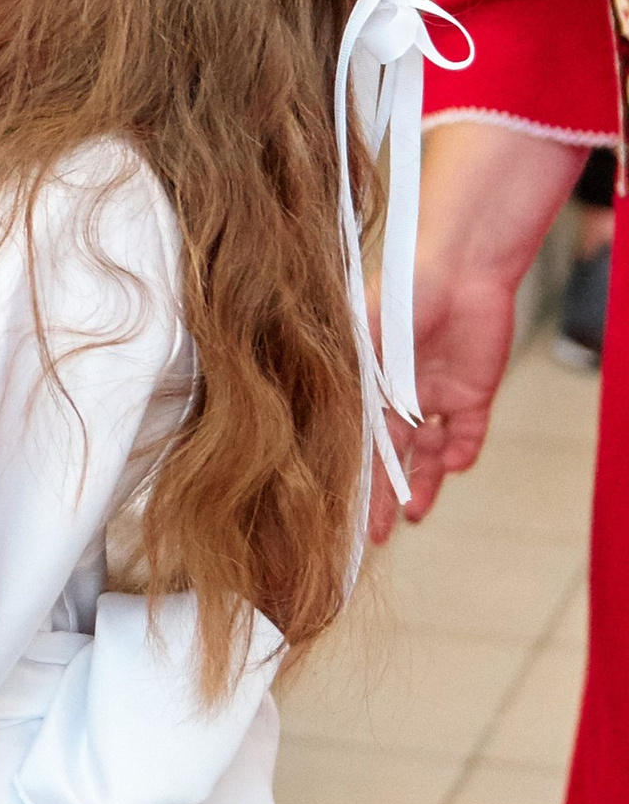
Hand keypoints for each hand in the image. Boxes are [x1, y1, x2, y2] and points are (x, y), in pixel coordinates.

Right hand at [371, 123, 586, 532]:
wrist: (460, 267)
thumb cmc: (401, 294)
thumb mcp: (364, 342)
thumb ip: (352, 389)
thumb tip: (329, 435)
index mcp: (367, 386)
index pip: (356, 443)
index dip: (351, 480)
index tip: (342, 514)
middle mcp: (400, 398)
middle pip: (390, 458)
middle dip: (384, 497)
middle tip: (379, 536)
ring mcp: (436, 397)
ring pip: (428, 455)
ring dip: (423, 484)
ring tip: (415, 512)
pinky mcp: (474, 394)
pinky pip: (466, 436)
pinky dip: (460, 454)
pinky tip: (450, 465)